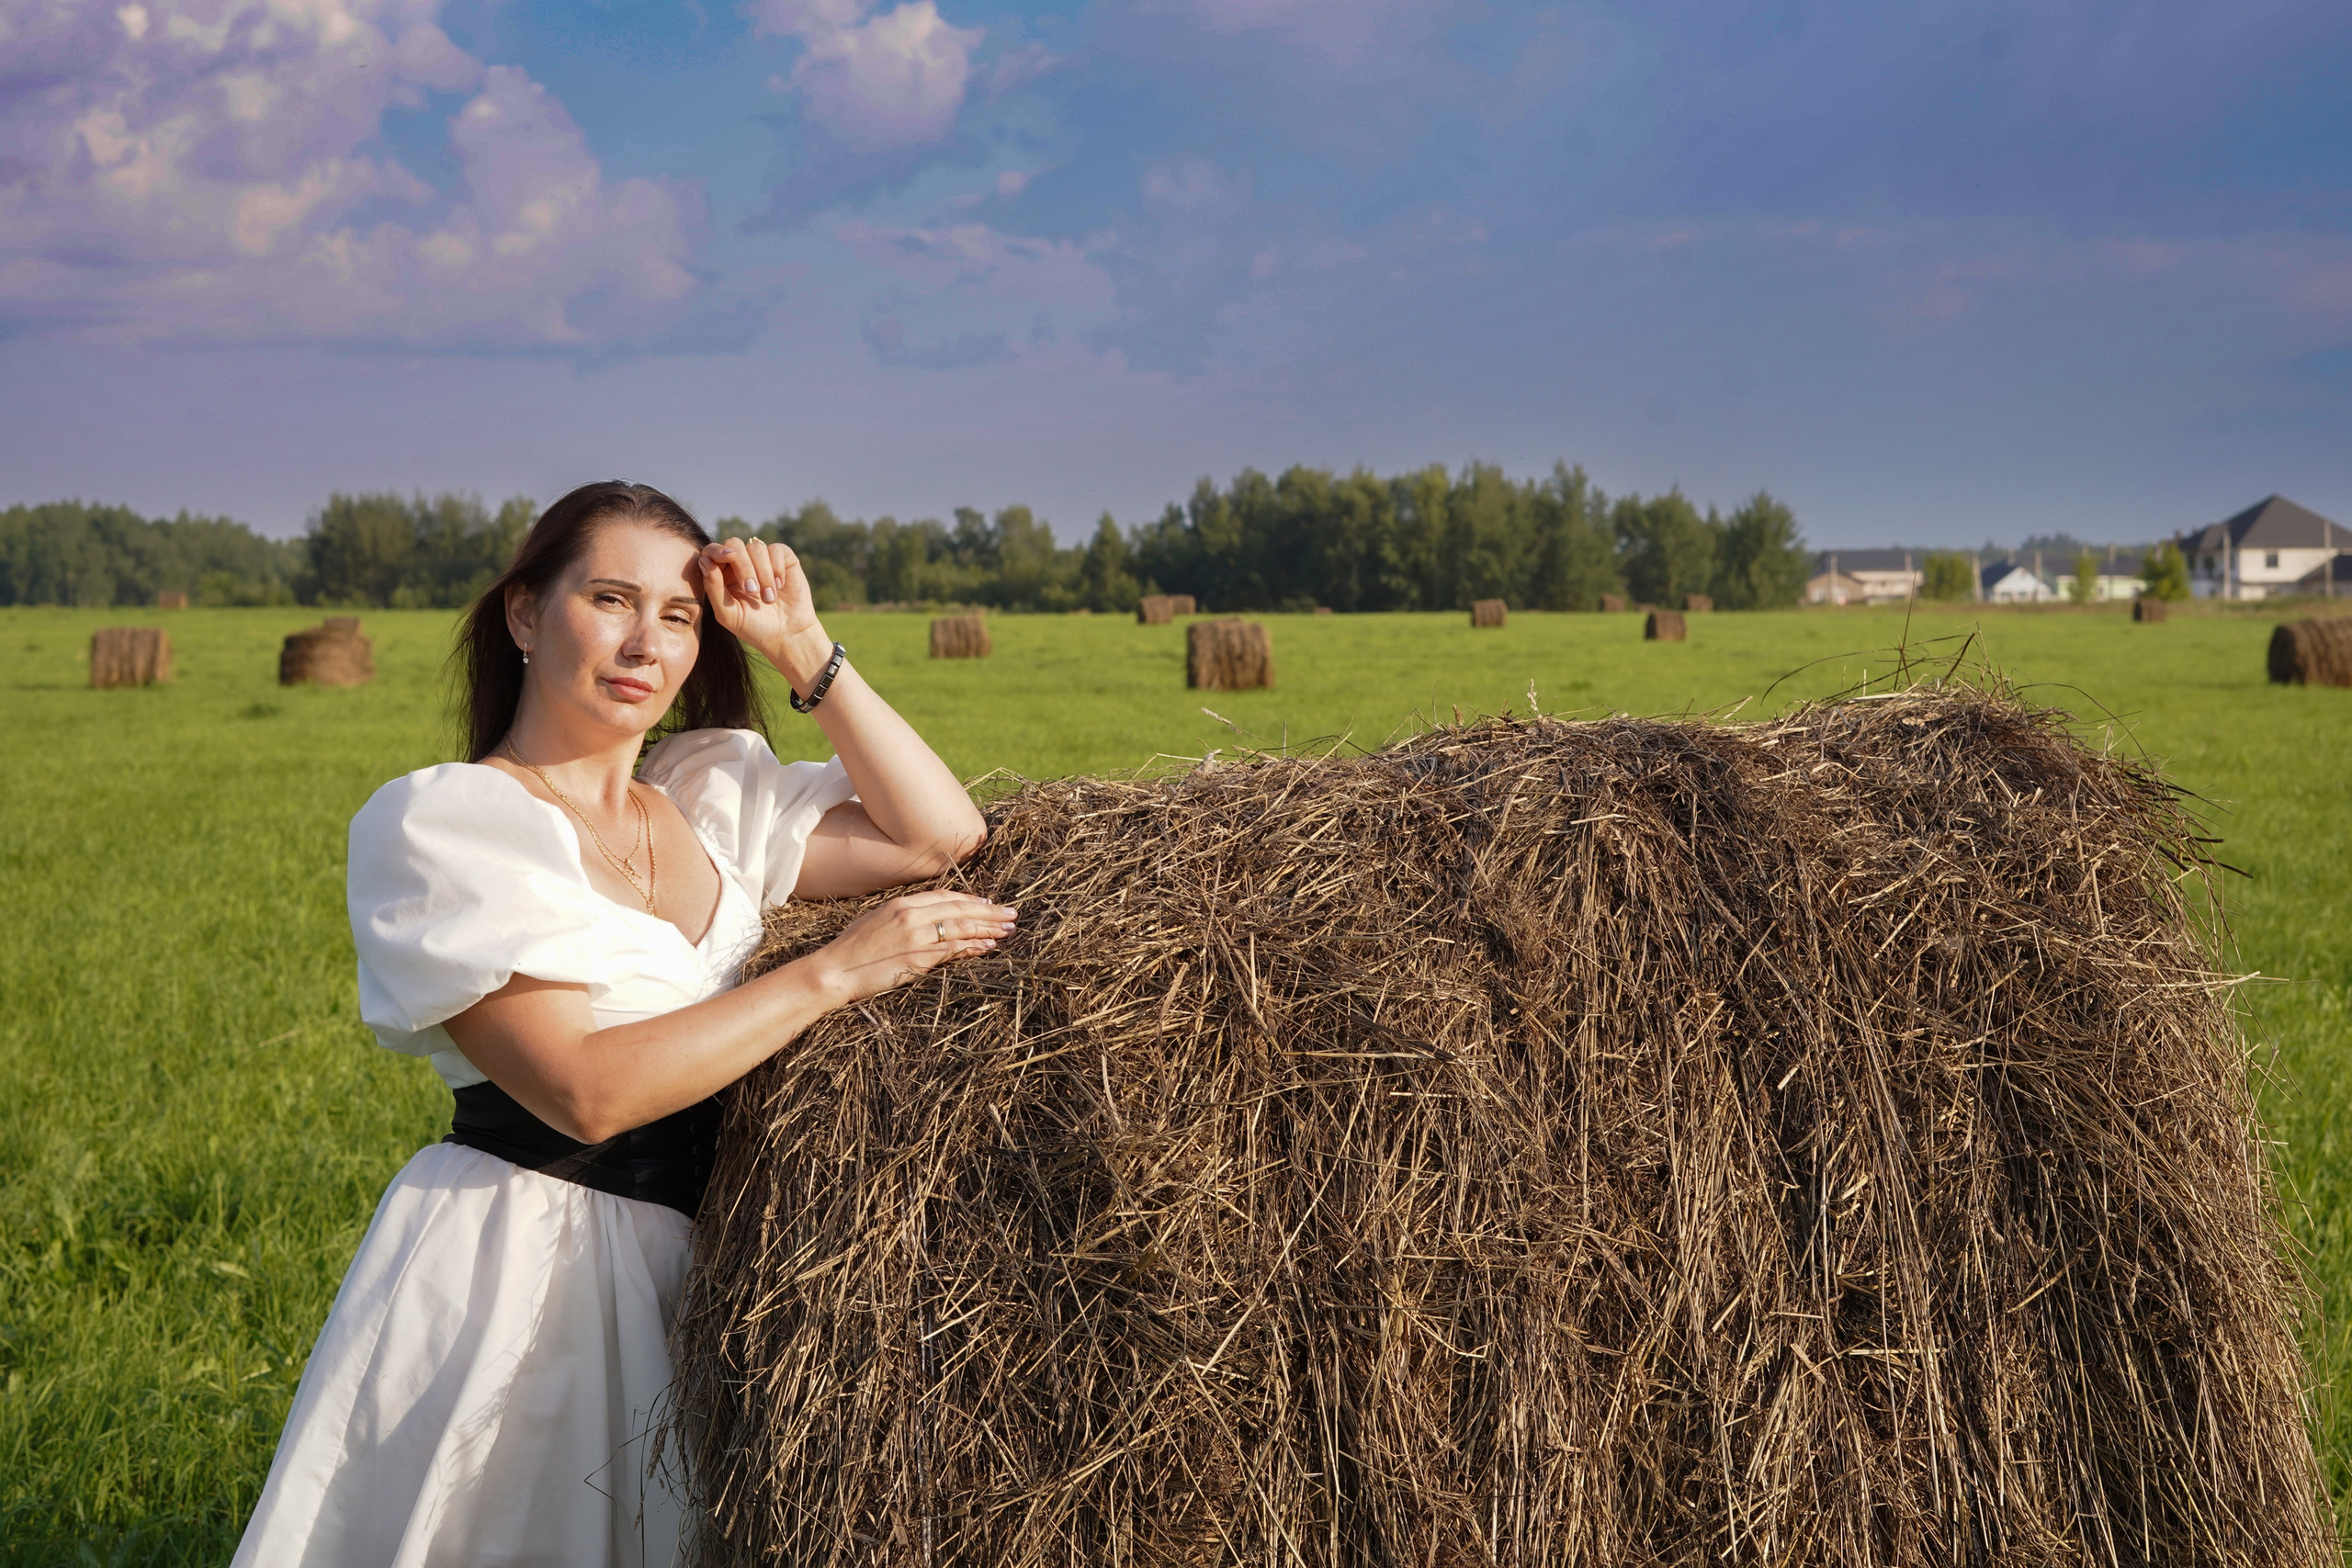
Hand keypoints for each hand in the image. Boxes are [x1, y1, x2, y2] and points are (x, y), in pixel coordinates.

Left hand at [698, 536, 831, 688]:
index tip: (728, 558)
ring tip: (769, 599)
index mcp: (722, 574)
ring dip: (763, 574)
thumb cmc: (754, 627)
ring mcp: (762, 559)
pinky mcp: (783, 559)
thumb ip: (713, 589)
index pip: (712, 551)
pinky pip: (776, 549)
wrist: (787, 635)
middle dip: (743, 566)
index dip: (717, 551)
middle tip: (752, 591)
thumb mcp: (728, 614)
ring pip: (756, 547)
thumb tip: (705, 561)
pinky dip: (777, 568)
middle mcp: (741, 563)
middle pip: (734, 544)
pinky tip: (780, 586)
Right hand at [802, 890, 1016, 1005]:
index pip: (946, 897)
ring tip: (1007, 930)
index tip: (987, 903)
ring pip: (962, 927)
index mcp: (901, 904)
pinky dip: (973, 947)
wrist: (835, 970)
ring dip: (989, 929)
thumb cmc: (851, 949)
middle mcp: (912, 915)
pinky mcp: (919, 958)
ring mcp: (917, 936)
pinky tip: (988, 947)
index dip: (970, 900)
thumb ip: (903, 917)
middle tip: (1011, 914)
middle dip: (989, 912)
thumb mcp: (877, 922)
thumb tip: (927, 920)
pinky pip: (953, 950)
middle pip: (961, 908)